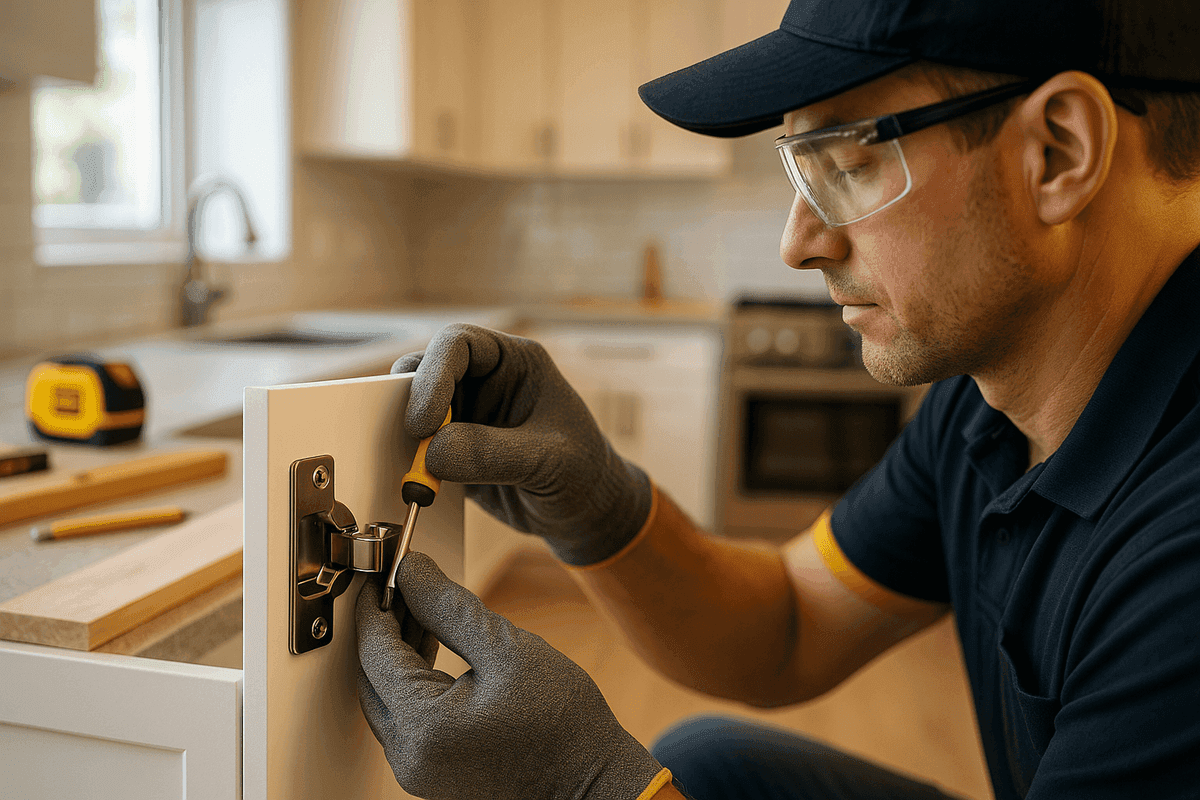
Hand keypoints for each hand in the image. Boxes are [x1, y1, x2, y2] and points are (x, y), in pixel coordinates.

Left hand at [356, 553, 663, 799]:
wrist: (595, 784)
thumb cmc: (563, 724)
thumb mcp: (507, 649)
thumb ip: (449, 607)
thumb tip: (411, 571)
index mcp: (422, 727)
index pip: (376, 653)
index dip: (376, 606)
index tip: (382, 572)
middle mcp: (408, 758)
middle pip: (372, 679)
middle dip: (383, 628)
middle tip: (401, 586)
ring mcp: (418, 772)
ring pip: (386, 699)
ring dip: (397, 654)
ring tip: (419, 611)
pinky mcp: (432, 776)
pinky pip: (406, 720)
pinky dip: (413, 682)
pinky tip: (431, 651)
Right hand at [394, 323, 652, 565]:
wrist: (585, 513)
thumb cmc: (583, 474)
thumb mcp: (549, 461)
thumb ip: (492, 453)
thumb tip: (432, 452)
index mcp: (515, 361)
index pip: (459, 344)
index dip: (433, 374)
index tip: (424, 421)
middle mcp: (485, 380)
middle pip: (426, 370)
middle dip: (411, 403)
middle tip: (414, 442)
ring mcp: (466, 414)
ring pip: (414, 409)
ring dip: (406, 437)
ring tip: (417, 471)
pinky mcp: (453, 450)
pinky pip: (417, 448)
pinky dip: (409, 464)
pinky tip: (419, 487)